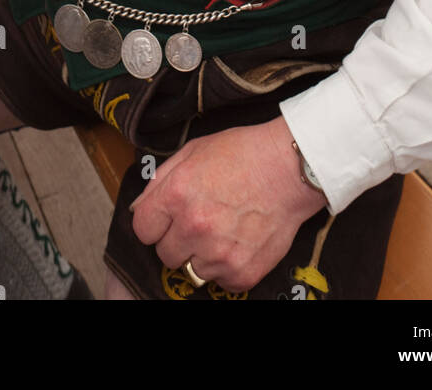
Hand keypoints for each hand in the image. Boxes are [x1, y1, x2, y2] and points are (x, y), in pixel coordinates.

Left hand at [130, 117, 325, 292]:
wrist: (290, 169)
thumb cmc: (244, 154)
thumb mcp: (194, 151)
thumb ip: (161, 180)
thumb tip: (141, 208)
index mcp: (177, 194)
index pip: (142, 230)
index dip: (155, 223)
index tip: (167, 219)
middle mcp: (194, 226)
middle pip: (165, 254)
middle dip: (178, 240)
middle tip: (201, 221)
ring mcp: (218, 253)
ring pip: (192, 270)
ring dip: (203, 255)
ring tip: (224, 229)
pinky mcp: (241, 272)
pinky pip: (220, 280)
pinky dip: (227, 266)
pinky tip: (239, 240)